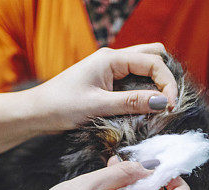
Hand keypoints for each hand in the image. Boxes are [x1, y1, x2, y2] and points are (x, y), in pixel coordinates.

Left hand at [29, 43, 178, 130]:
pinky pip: (134, 81)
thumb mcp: (98, 106)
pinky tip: (146, 108)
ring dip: (156, 84)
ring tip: (161, 107)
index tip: (171, 106)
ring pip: (144, 68)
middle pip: (153, 56)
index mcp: (111, 58)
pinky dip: (144, 92)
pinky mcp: (107, 82)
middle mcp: (113, 59)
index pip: (153, 62)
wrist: (36, 112)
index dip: (167, 83)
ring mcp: (110, 70)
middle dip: (166, 77)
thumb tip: (163, 102)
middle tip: (170, 102)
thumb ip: (132, 103)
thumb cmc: (61, 107)